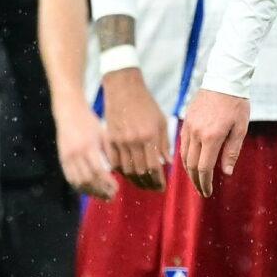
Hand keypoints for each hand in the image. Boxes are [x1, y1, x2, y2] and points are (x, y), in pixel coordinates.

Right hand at [54, 103, 114, 199]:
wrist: (69, 112)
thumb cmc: (90, 121)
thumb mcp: (103, 133)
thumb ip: (109, 152)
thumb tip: (116, 171)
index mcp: (89, 146)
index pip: (99, 171)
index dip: (107, 183)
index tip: (116, 189)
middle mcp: (76, 154)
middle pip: (88, 180)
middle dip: (100, 191)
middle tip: (111, 196)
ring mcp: (67, 157)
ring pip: (78, 182)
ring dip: (90, 192)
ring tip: (102, 196)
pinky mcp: (62, 159)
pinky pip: (70, 178)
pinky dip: (79, 187)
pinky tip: (89, 190)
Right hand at [99, 69, 170, 192]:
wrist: (123, 88)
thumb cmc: (146, 103)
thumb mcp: (161, 121)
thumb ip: (165, 143)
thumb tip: (167, 163)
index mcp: (149, 136)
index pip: (154, 167)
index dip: (158, 181)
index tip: (162, 187)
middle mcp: (134, 141)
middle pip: (140, 172)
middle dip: (148, 184)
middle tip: (153, 188)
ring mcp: (119, 141)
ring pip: (126, 170)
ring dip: (135, 180)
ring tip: (142, 184)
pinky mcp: (109, 139)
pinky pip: (114, 162)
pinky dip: (121, 171)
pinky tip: (128, 174)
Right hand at [176, 88, 252, 197]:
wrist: (223, 80)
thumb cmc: (236, 104)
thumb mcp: (240, 128)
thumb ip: (232, 151)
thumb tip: (226, 172)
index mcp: (212, 137)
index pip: (204, 168)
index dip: (205, 183)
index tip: (208, 192)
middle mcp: (197, 133)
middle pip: (192, 165)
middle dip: (196, 181)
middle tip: (202, 191)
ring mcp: (189, 127)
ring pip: (184, 156)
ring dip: (189, 171)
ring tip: (197, 180)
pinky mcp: (186, 121)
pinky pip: (182, 144)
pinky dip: (185, 157)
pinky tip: (191, 163)